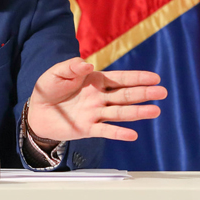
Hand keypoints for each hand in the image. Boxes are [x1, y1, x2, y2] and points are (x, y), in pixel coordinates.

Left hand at [27, 57, 166, 141]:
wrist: (37, 110)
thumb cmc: (49, 88)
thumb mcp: (57, 72)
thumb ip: (72, 67)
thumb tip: (88, 64)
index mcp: (95, 81)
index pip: (120, 79)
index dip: (137, 77)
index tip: (155, 77)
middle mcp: (99, 97)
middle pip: (125, 95)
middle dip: (144, 93)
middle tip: (162, 92)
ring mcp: (95, 113)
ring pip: (120, 113)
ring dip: (137, 112)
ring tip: (155, 111)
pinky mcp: (88, 128)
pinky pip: (105, 131)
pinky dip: (118, 133)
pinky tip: (132, 134)